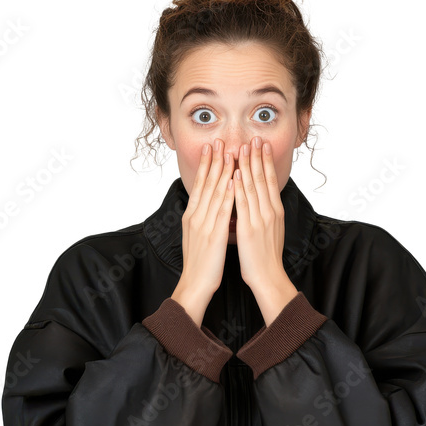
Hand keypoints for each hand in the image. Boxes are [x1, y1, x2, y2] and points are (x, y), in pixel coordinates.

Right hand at [171, 139, 234, 325]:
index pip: (200, 185)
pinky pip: (222, 211)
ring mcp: (203, 225)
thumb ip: (202, 219)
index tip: (212, 148)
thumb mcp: (196, 236)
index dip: (206, 165)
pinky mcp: (213, 235)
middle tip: (219, 140)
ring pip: (214, 193)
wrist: (194, 284)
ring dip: (222, 171)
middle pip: (206, 184)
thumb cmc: (200, 263)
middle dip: (213, 161)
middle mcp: (195, 217)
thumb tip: (208, 206)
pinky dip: (228, 194)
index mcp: (191, 216)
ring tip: (229, 153)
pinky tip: (234, 181)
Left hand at [232, 136, 298, 324]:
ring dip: (247, 165)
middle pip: (263, 179)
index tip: (262, 145)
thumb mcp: (271, 230)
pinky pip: (243, 203)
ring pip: (253, 187)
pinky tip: (234, 174)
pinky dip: (238, 187)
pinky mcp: (249, 228)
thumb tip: (262, 200)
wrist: (268, 277)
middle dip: (257, 157)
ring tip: (242, 147)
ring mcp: (260, 219)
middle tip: (253, 138)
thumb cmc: (266, 257)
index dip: (266, 161)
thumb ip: (266, 213)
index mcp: (275, 211)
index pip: (270, 181)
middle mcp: (270, 212)